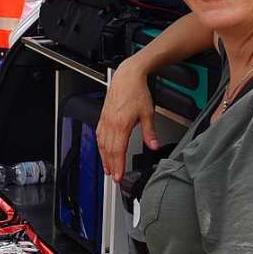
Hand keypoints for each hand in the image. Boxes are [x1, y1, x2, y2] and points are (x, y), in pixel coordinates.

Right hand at [96, 56, 158, 181]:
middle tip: (113, 177)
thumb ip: (150, 132)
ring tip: (107, 168)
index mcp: (121, 124)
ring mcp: (105, 120)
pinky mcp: (103, 116)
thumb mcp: (148, 113)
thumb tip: (153, 145)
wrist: (127, 77)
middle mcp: (110, 124)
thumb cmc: (136, 91)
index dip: (118, 165)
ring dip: (104, 157)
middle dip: (111, 165)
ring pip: (101, 143)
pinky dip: (100, 145)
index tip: (118, 176)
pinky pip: (99, 134)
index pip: (118, 150)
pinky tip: (102, 149)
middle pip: (108, 150)